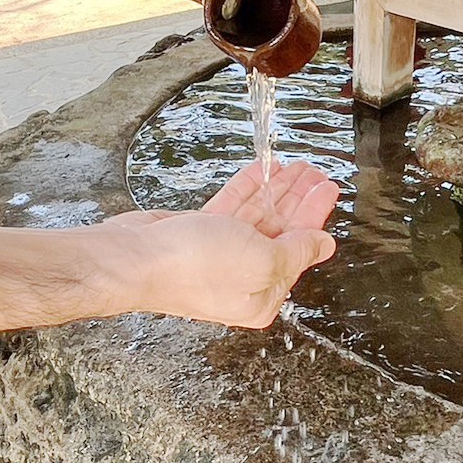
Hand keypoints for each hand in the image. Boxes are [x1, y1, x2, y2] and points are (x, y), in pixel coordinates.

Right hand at [100, 160, 339, 328]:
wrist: (134, 258)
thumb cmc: (192, 267)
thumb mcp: (263, 260)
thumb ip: (298, 251)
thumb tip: (323, 246)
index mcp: (262, 296)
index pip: (299, 251)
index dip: (315, 216)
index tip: (328, 189)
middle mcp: (242, 279)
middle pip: (281, 232)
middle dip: (300, 200)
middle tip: (317, 174)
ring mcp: (219, 256)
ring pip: (257, 217)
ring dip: (277, 190)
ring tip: (296, 166)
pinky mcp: (198, 235)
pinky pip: (231, 209)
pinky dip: (248, 189)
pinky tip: (262, 170)